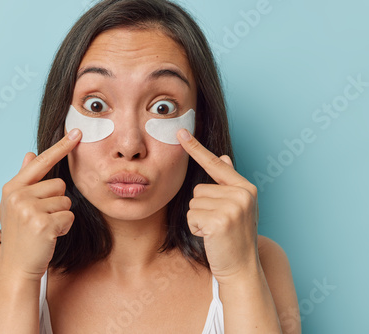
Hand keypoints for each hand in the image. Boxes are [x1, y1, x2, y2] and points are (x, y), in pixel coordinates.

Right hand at [0, 129, 81, 280]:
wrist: (17, 267)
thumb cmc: (21, 235)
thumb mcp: (17, 205)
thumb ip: (25, 179)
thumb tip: (29, 153)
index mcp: (12, 188)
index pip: (41, 162)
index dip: (61, 147)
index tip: (77, 133)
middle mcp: (17, 196)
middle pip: (59, 185)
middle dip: (57, 202)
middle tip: (42, 219)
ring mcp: (28, 209)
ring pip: (66, 201)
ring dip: (61, 216)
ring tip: (45, 228)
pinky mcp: (42, 224)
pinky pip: (69, 217)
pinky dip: (65, 227)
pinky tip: (50, 236)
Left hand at [177, 129, 259, 282]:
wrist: (240, 267)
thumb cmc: (234, 237)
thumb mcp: (236, 206)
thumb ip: (228, 182)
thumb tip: (223, 157)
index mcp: (245, 188)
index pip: (215, 164)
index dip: (196, 148)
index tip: (180, 132)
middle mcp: (242, 194)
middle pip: (198, 189)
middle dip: (201, 207)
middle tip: (218, 224)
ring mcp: (233, 207)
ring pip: (193, 203)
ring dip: (198, 219)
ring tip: (215, 231)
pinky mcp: (220, 221)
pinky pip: (192, 217)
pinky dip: (196, 228)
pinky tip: (210, 237)